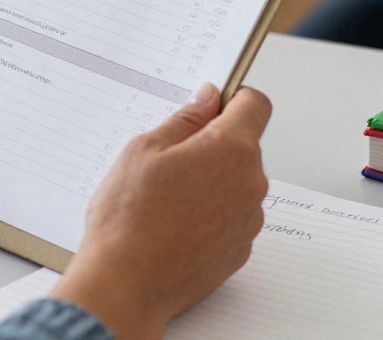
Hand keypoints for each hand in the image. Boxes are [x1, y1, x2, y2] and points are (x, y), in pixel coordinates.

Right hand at [50, 83, 271, 339]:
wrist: (126, 283)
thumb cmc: (129, 218)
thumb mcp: (145, 149)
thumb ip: (185, 119)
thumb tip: (207, 100)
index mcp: (232, 149)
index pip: (255, 104)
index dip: (232, 98)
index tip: (210, 105)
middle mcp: (251, 184)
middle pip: (243, 146)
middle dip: (212, 145)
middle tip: (169, 159)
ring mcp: (248, 221)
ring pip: (236, 183)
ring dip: (211, 181)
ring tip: (166, 198)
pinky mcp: (239, 250)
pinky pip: (231, 217)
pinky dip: (210, 214)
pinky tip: (174, 223)